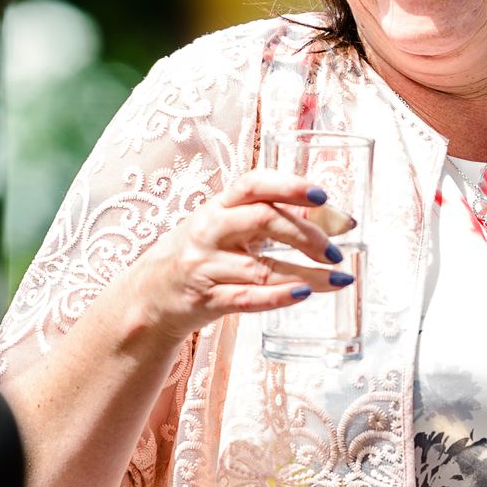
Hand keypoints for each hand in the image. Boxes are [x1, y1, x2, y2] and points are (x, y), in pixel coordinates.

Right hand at [128, 169, 354, 342]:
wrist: (148, 298)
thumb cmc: (198, 255)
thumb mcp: (226, 227)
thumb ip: (270, 218)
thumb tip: (330, 218)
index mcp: (217, 206)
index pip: (254, 184)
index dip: (290, 186)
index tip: (322, 197)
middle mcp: (208, 231)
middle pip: (263, 220)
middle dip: (306, 234)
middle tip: (336, 250)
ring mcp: (204, 267)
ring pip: (262, 267)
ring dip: (307, 274)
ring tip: (339, 278)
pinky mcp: (205, 301)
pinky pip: (247, 298)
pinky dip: (278, 297)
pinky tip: (304, 293)